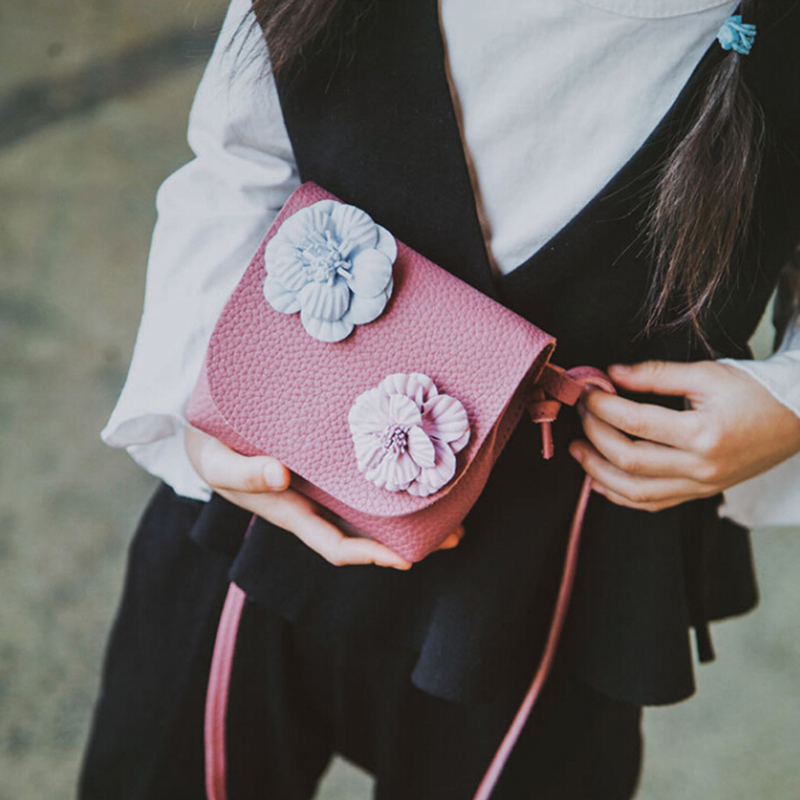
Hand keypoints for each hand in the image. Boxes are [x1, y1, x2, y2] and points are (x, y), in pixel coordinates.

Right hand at [184, 427, 464, 567]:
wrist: (204, 431)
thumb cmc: (208, 448)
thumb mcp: (217, 460)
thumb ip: (244, 473)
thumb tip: (281, 476)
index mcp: (288, 511)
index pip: (333, 544)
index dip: (368, 554)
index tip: (404, 559)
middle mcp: (311, 505)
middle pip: (365, 533)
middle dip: (408, 541)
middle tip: (455, 535)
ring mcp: (321, 488)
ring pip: (370, 510)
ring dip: (410, 515)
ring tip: (455, 512)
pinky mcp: (326, 468)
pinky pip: (363, 482)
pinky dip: (392, 485)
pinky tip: (420, 472)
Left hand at [568, 360, 799, 511]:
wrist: (798, 418)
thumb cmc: (755, 392)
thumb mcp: (707, 373)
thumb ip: (656, 375)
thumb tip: (612, 374)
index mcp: (704, 434)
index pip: (636, 423)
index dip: (603, 407)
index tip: (585, 392)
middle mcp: (701, 467)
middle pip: (630, 460)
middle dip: (594, 435)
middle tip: (579, 413)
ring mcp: (701, 486)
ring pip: (636, 492)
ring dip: (599, 472)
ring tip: (577, 450)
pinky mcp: (700, 493)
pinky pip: (653, 504)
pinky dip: (621, 495)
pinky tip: (599, 480)